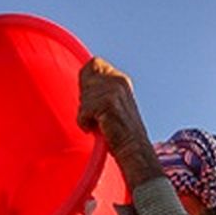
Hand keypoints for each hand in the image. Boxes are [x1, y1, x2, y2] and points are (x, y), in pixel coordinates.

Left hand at [76, 57, 160, 188]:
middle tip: (99, 116)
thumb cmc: (119, 132)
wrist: (133, 150)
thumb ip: (100, 91)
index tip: (93, 100)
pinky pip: (83, 111)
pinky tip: (98, 130)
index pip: (94, 64)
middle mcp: (118, 80)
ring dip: (86, 115)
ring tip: (101, 125)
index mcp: (120, 79)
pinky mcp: (108, 103)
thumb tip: (82, 84)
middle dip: (86, 100)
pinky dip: (85, 123)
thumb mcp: (112, 104)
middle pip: (85, 80)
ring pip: (83, 98)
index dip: (87, 80)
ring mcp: (114, 90)